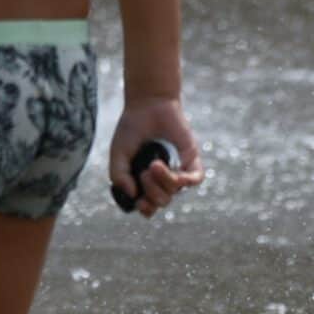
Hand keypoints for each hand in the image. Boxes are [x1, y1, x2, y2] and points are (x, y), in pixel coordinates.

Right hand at [108, 96, 205, 218]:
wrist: (148, 105)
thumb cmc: (132, 129)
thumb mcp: (118, 154)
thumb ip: (119, 176)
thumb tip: (133, 195)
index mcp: (145, 181)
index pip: (149, 206)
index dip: (146, 209)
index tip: (139, 202)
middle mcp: (163, 179)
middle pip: (162, 201)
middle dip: (152, 193)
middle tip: (144, 172)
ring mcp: (178, 170)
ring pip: (175, 191)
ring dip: (163, 182)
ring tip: (153, 164)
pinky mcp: (191, 159)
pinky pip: (195, 179)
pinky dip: (185, 180)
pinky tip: (174, 173)